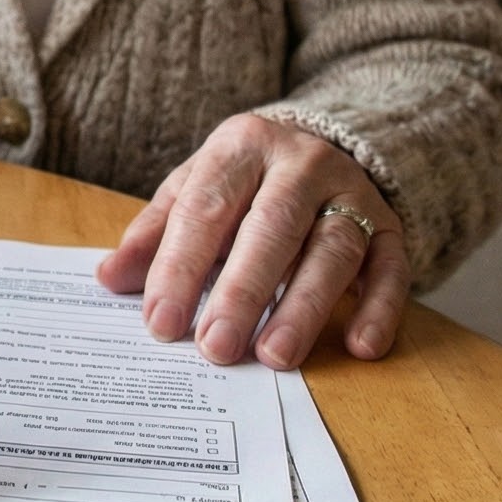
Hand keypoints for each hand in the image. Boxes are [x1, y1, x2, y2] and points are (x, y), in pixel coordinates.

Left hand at [95, 114, 409, 368]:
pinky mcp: (390, 226)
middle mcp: (302, 162)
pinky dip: (380, 307)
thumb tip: (109, 279)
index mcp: (241, 146)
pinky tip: (360, 346)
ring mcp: (352, 192)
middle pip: (273, 226)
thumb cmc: (244, 183)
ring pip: (333, 248)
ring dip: (304, 306)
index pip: (206, 207)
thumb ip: (154, 235)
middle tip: (216, 349)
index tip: (161, 323)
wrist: (322, 145)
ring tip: (275, 356)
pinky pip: (392, 267)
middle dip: (242, 291)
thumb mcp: (194, 190)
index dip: (181, 267)